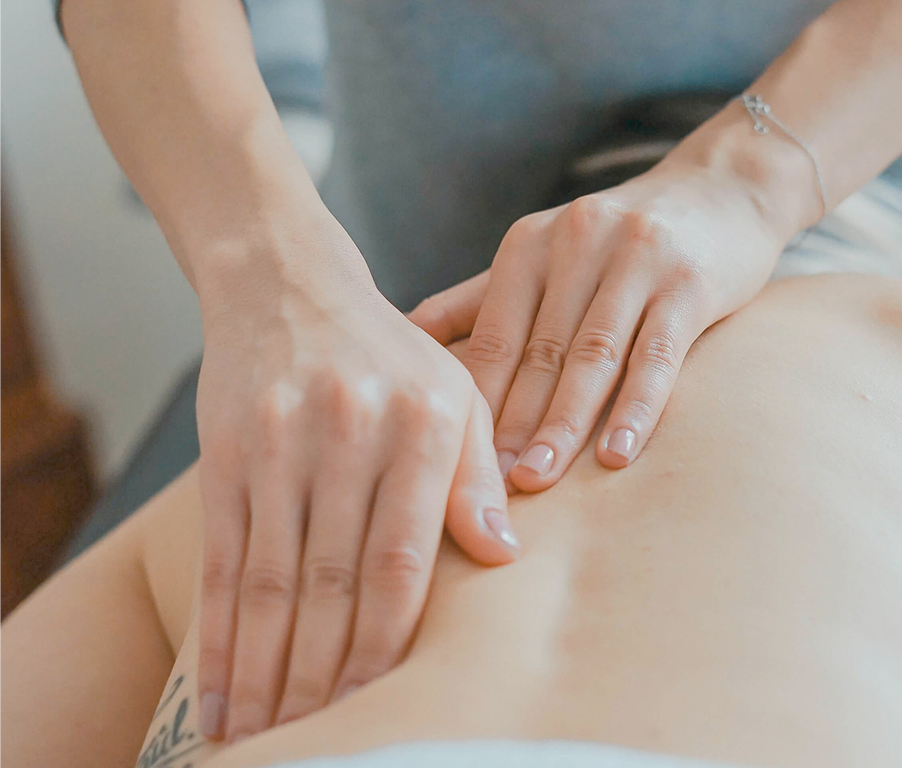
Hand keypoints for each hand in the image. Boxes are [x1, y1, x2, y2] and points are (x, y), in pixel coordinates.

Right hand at [193, 215, 517, 741]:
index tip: (381, 706)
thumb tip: (502, 559)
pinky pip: (222, 558)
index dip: (387, 643)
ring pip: (271, 580)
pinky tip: (218, 690)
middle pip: (332, 581)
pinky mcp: (226, 451)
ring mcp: (280, 441)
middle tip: (317, 743)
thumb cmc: (391, 356)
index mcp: (424, 424)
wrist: (290, 285)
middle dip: (322, 676)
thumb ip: (478, 477)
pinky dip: (218, 634)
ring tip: (262, 738)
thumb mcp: (456, 396)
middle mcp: (350, 432)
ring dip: (265, 671)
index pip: (403, 560)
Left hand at [410, 130, 806, 492]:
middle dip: (511, 424)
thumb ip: (480, 297)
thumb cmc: (618, 240)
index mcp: (529, 245)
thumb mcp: (544, 253)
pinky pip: (658, 354)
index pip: (492, 335)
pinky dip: (636, 407)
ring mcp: (636, 259)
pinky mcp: (689, 282)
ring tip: (538, 479)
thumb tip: (406, 336)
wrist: (721, 188)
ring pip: (592, 356)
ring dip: (563, 423)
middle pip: (538, 351)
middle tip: (488, 487)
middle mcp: (576, 243)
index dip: (473, 400)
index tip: (452, 461)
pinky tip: (617, 455)